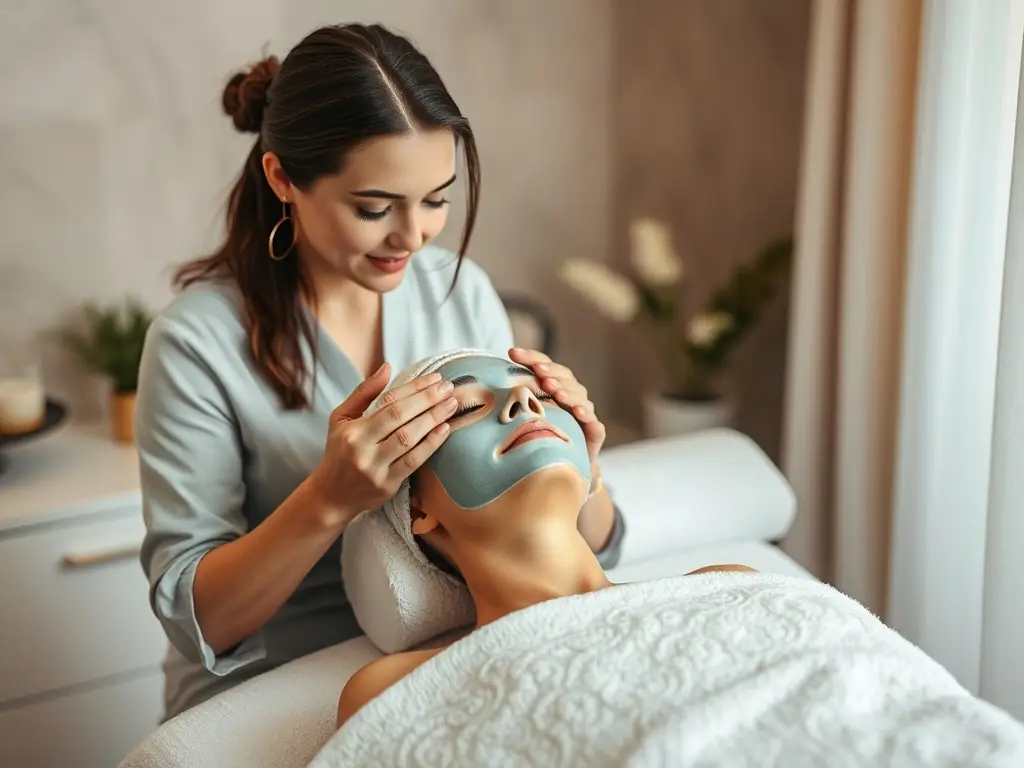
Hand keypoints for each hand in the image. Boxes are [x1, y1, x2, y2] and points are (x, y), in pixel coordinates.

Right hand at [310, 363, 458, 524]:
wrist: (332, 495)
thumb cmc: (339, 451)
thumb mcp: (341, 418)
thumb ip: (364, 392)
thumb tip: (388, 366)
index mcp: (352, 429)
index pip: (387, 402)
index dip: (413, 388)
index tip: (434, 377)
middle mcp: (362, 448)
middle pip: (400, 417)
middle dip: (428, 399)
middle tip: (449, 387)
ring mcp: (375, 468)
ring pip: (408, 438)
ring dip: (433, 418)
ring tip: (451, 404)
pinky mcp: (387, 486)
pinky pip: (413, 462)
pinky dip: (431, 444)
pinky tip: (445, 429)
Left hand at [507, 348, 605, 468]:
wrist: (564, 469)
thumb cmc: (539, 440)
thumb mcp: (522, 419)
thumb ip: (509, 404)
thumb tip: (476, 392)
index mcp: (554, 388)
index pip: (544, 366)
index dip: (530, 358)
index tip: (512, 353)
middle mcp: (571, 397)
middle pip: (564, 377)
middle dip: (551, 373)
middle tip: (539, 373)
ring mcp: (584, 414)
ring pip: (579, 396)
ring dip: (567, 391)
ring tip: (555, 391)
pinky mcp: (594, 433)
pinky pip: (594, 423)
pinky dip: (587, 416)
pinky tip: (577, 413)